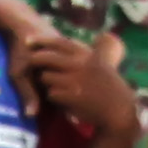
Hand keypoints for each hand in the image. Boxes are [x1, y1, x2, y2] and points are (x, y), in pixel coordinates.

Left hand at [21, 30, 141, 138]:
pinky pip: (51, 93)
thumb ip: (98, 52)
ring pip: (46, 77)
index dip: (42, 40)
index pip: (60, 42)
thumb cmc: (113, 89)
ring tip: (51, 85)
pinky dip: (52, 96)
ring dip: (45, 82)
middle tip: (28, 61)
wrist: (119, 111)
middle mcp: (80, 65)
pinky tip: (59, 99)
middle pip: (47, 57)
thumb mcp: (106, 64)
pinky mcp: (70, 97)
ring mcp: (74, 81)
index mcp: (88, 55)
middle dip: (35, 59)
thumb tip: (101, 36)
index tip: (29, 40)